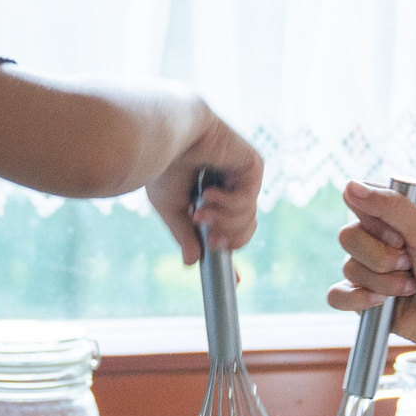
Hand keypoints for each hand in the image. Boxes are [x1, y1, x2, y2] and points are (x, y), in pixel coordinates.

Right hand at [149, 111, 262, 263]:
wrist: (167, 134)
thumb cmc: (162, 163)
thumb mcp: (170, 207)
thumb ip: (184, 233)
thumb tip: (192, 262)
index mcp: (210, 194)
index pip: (229, 228)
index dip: (232, 250)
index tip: (239, 281)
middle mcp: (229, 186)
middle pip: (244, 230)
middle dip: (226, 238)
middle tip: (208, 236)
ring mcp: (243, 176)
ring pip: (248, 220)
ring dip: (222, 220)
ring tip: (200, 209)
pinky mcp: (253, 166)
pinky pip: (248, 202)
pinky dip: (227, 204)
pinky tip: (208, 193)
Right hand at [327, 180, 415, 355]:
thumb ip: (391, 206)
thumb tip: (350, 186)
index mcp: (390, 217)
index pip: (357, 201)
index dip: (376, 221)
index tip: (402, 235)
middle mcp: (374, 241)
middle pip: (347, 236)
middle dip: (382, 256)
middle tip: (410, 263)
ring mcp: (366, 270)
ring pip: (348, 268)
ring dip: (384, 282)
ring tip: (410, 287)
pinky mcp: (360, 299)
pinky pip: (336, 295)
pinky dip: (358, 299)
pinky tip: (381, 303)